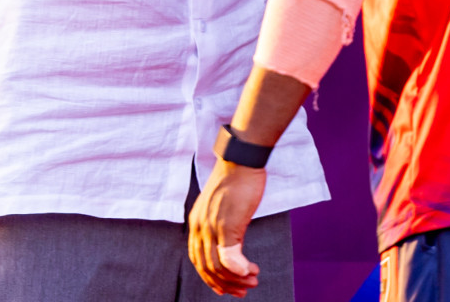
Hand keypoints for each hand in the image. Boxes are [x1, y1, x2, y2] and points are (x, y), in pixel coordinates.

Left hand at [188, 159, 266, 296]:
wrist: (240, 161)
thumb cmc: (235, 182)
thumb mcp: (221, 208)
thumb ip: (220, 227)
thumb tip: (230, 247)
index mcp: (196, 223)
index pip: (197, 261)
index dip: (211, 279)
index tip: (226, 288)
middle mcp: (199, 227)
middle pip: (207, 268)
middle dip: (226, 285)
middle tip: (244, 290)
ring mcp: (212, 228)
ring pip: (218, 267)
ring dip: (237, 279)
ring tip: (253, 280)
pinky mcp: (227, 226)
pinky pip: (230, 259)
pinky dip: (240, 270)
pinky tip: (252, 271)